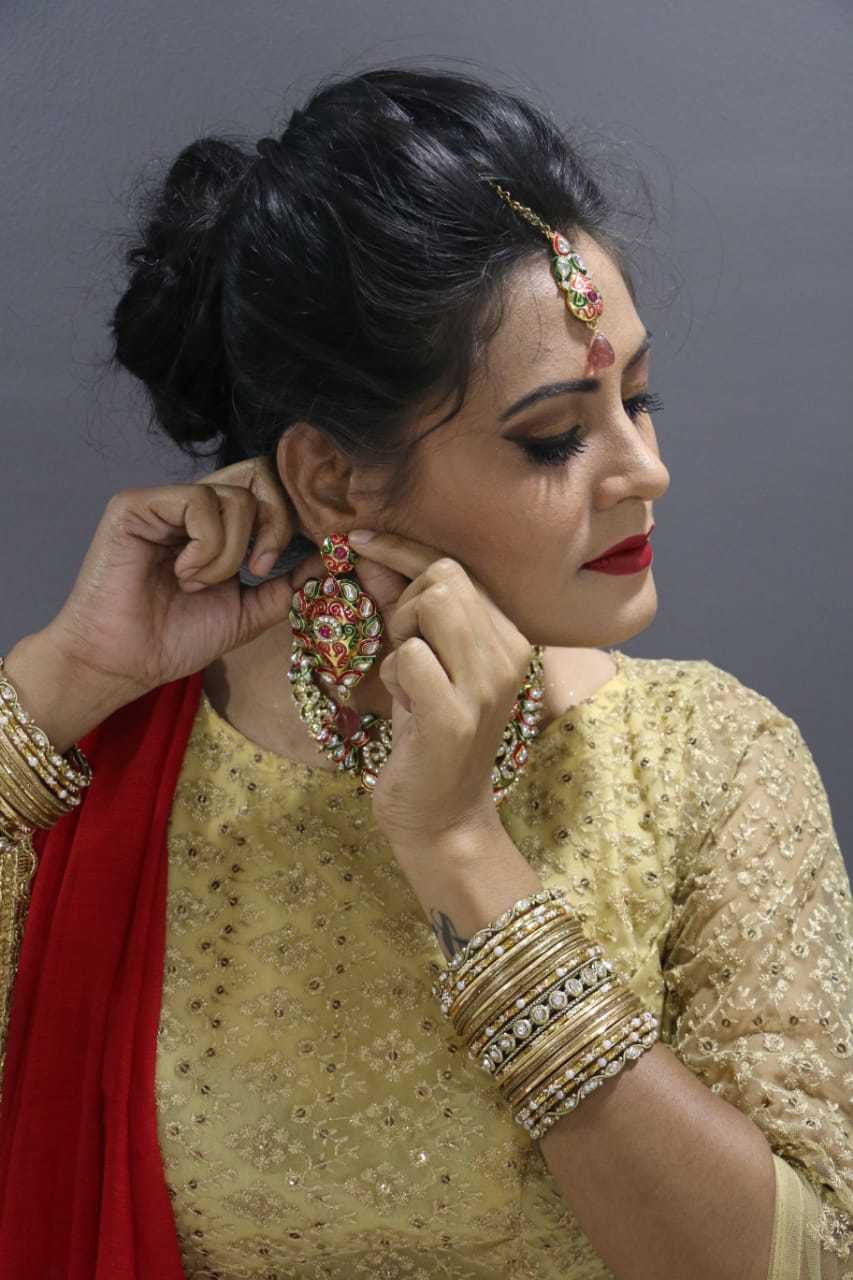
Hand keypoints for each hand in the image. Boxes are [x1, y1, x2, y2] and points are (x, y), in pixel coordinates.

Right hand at [42, 457, 397, 705]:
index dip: (293, 514)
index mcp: (221, 524)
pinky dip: (206, 548)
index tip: (293, 556)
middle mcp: (195, 504)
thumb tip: (333, 557)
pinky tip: (183, 574)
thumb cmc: (177, 639)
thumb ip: (290, 583)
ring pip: (235, 495)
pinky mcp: (138, 503)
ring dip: (231, 552)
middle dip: (275, 524)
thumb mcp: (251, 611)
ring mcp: (166, 500)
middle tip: (261, 567)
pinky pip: (200, 503)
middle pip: (261, 474)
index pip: (271, 488)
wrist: (127, 662)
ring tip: (199, 583)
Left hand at [349, 531, 534, 846]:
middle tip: (398, 650)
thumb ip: (404, 610)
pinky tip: (402, 708)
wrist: (445, 819)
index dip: (402, 547)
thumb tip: (368, 554)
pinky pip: (407, 656)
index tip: (357, 538)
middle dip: (404, 603)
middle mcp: (510, 654)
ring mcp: (487, 685)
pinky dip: (390, 676)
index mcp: (510, 637)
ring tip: (404, 678)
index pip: (455, 566)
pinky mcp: (455, 716)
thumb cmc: (429, 738)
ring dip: (400, 636)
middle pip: (443, 577)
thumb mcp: (422, 664)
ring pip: (431, 604)